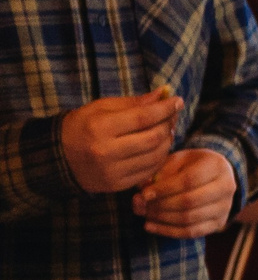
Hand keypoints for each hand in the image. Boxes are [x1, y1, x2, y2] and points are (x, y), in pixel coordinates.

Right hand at [61, 92, 182, 192]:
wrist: (58, 156)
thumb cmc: (82, 126)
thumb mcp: (102, 108)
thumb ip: (134, 103)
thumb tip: (163, 94)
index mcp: (100, 128)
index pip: (143, 117)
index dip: (164, 109)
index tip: (177, 101)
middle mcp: (105, 151)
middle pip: (152, 138)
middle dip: (168, 125)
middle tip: (171, 117)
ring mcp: (111, 171)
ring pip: (155, 156)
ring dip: (167, 142)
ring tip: (165, 131)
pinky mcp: (116, 185)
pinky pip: (149, 171)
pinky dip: (159, 158)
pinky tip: (157, 148)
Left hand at [132, 148, 236, 238]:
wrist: (215, 177)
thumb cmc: (191, 166)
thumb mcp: (177, 161)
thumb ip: (160, 172)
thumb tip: (142, 189)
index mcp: (217, 166)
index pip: (189, 180)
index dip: (164, 189)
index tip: (143, 194)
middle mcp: (226, 187)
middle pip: (190, 201)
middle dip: (160, 205)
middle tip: (139, 205)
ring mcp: (225, 207)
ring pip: (189, 218)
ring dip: (161, 218)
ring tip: (144, 214)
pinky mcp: (219, 223)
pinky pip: (191, 232)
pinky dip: (167, 231)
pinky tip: (149, 226)